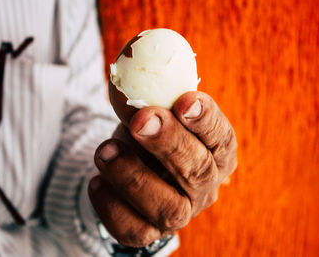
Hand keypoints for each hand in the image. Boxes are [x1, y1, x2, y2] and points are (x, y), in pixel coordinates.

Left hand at [88, 91, 236, 246]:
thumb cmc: (148, 134)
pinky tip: (97, 181)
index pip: (222, 138)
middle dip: (169, 144)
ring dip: (134, 177)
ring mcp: (180, 213)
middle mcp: (205, 187)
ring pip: (169, 208)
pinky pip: (134, 230)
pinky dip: (112, 206)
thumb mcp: (150, 112)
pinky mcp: (151, 232)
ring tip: (106, 150)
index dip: (206, 120)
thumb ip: (144, 102)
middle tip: (141, 121)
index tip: (184, 100)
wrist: (133, 167)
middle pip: (198, 172)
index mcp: (216, 153)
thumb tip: (126, 87)